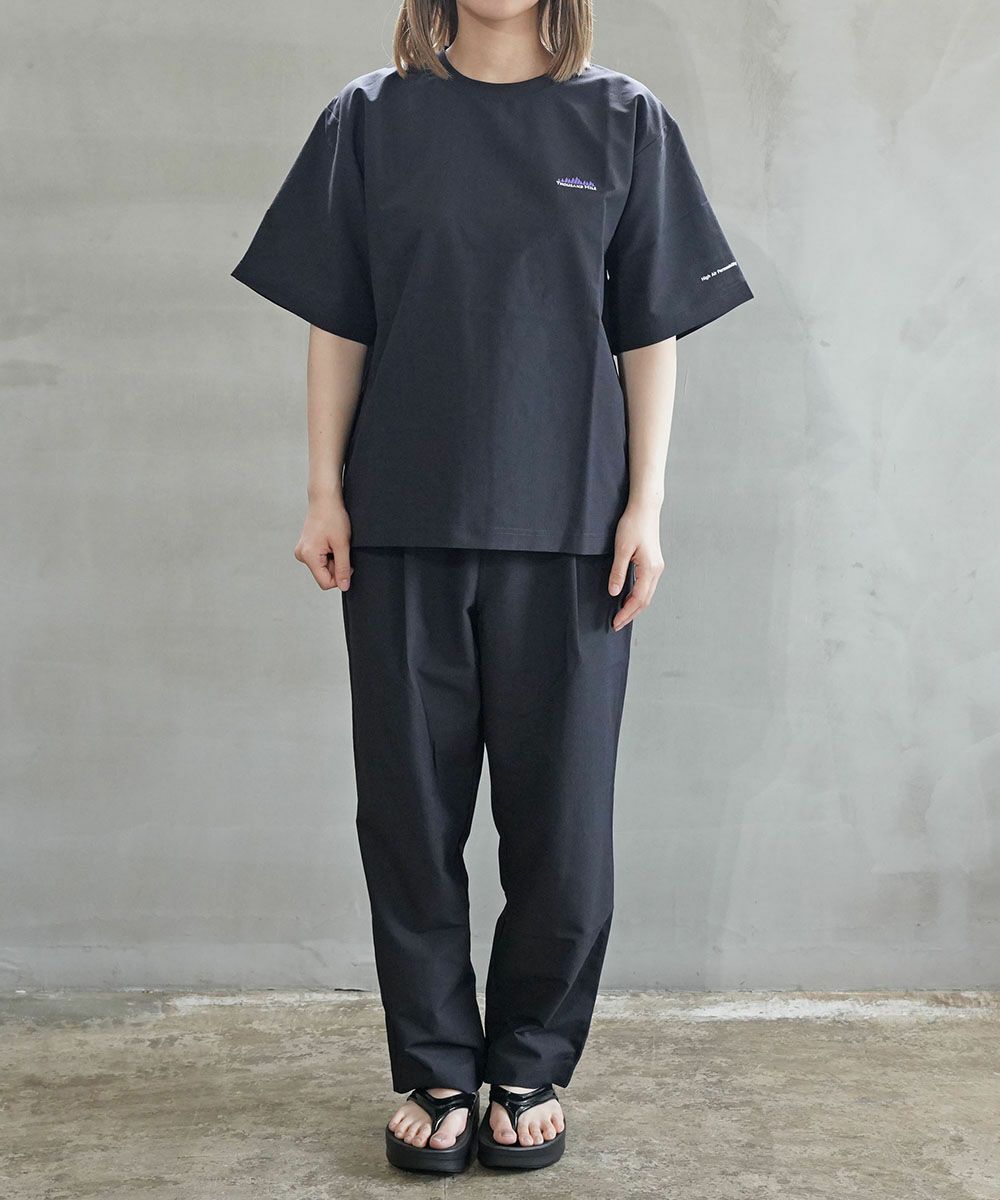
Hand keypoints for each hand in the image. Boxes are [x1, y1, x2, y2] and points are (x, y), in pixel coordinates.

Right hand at [295, 496, 352, 589]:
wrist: (325, 499)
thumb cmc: (332, 517)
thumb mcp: (342, 545)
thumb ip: (343, 568)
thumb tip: (344, 586)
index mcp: (309, 556)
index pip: (325, 583)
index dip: (340, 577)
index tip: (348, 563)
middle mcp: (302, 555)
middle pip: (324, 575)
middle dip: (336, 566)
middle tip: (341, 548)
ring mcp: (302, 551)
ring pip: (323, 567)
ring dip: (333, 559)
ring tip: (335, 542)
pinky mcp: (306, 547)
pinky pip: (320, 559)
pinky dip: (329, 553)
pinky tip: (331, 541)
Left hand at [608, 499, 664, 630]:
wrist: (645, 508)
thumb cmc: (633, 524)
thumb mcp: (622, 549)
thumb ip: (618, 572)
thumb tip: (614, 592)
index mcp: (650, 569)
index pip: (638, 599)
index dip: (626, 613)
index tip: (615, 622)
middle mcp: (656, 570)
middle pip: (645, 600)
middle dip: (631, 614)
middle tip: (616, 624)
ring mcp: (657, 567)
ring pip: (647, 594)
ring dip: (635, 607)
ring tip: (621, 615)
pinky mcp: (653, 563)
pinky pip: (647, 586)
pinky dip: (638, 596)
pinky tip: (628, 598)